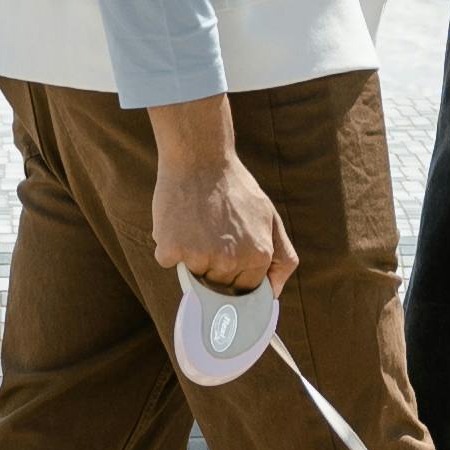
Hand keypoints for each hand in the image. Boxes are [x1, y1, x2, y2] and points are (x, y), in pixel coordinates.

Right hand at [153, 129, 295, 297]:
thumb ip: (282, 256)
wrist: (200, 158)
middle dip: (214, 265)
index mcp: (258, 256)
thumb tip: (274, 292)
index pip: (246, 289)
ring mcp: (200, 257)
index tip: (229, 252)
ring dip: (191, 255)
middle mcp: (230, 261)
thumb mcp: (270, 217)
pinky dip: (169, 245)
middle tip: (212, 232)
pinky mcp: (172, 250)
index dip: (236, 272)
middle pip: (218, 285)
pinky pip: (168, 261)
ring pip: (193, 274)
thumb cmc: (235, 187)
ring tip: (197, 224)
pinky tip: (179, 221)